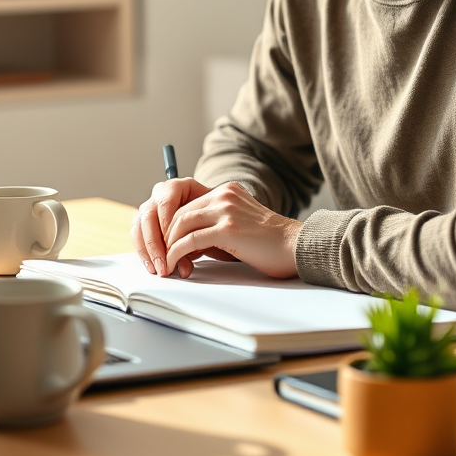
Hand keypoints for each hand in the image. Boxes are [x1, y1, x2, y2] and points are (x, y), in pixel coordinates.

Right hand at [131, 176, 209, 277]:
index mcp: (176, 186)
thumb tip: (185, 266)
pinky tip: (153, 266)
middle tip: (164, 265)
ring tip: (159, 269)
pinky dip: (144, 253)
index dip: (167, 227)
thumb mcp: (209, 222)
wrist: (210, 216)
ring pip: (139, 227)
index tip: (173, 247)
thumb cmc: (212, 215)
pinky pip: (137, 236)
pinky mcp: (143, 221)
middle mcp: (159, 194)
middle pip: (149, 217)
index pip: (166, 203)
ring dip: (148, 251)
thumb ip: (197, 237)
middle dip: (156, 245)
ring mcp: (149, 207)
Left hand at [164, 182, 301, 278]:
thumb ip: (214, 226)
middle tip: (161, 256)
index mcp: (228, 191)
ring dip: (168, 246)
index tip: (167, 246)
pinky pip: (191, 239)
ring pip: (181, 224)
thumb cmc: (270, 243)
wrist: (295, 246)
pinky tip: (174, 264)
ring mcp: (226, 210)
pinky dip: (177, 253)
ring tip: (165, 263)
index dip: (173, 227)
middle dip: (166, 236)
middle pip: (180, 212)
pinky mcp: (228, 228)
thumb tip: (186, 244)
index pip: (188, 205)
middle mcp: (225, 195)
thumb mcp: (239, 224)